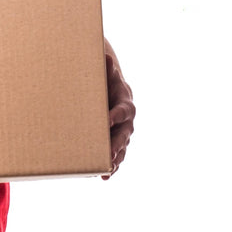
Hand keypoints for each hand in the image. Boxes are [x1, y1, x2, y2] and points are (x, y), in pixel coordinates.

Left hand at [102, 44, 134, 179]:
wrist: (113, 95)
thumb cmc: (108, 84)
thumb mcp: (108, 75)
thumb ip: (107, 69)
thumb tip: (105, 56)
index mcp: (126, 105)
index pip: (123, 111)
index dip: (116, 115)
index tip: (108, 119)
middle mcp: (127, 123)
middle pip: (124, 135)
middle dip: (116, 144)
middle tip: (108, 152)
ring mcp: (124, 135)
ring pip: (121, 149)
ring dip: (115, 159)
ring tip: (107, 169)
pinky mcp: (117, 144)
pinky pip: (116, 157)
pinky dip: (111, 166)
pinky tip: (104, 175)